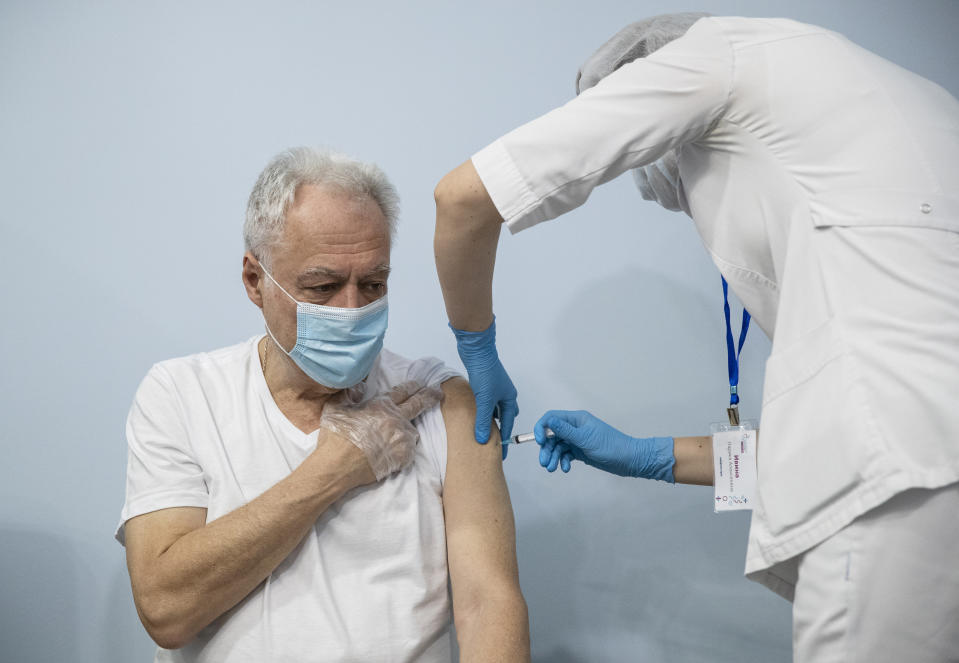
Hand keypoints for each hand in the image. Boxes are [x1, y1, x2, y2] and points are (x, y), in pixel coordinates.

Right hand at [320, 380, 443, 481]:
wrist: (337, 465)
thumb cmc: (335, 436)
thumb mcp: (336, 407)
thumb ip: (350, 393)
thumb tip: (360, 386)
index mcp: (381, 405)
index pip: (403, 391)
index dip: (413, 386)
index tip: (421, 383)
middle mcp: (396, 419)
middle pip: (418, 404)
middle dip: (430, 396)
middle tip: (438, 392)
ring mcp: (402, 438)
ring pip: (413, 431)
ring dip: (409, 430)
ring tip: (399, 435)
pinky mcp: (404, 456)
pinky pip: (409, 450)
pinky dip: (404, 449)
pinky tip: (393, 452)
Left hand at [449, 318, 518, 450]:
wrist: (477, 351)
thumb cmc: (485, 373)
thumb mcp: (484, 401)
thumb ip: (483, 421)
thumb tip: (482, 440)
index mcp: (509, 399)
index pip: (508, 424)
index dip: (504, 439)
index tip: (500, 453)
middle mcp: (504, 394)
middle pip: (504, 416)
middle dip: (499, 429)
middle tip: (491, 442)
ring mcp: (494, 389)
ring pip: (493, 409)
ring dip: (488, 419)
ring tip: (481, 431)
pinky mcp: (484, 384)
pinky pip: (485, 402)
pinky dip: (481, 410)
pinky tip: (473, 414)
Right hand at [534, 410, 674, 480]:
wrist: (629, 460)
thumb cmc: (610, 447)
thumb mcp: (585, 439)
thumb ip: (565, 430)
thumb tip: (549, 421)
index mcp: (576, 419)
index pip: (551, 418)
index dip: (541, 428)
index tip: (539, 442)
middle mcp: (575, 428)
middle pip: (552, 435)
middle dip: (546, 448)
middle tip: (544, 463)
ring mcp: (578, 440)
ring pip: (558, 446)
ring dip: (553, 457)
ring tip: (552, 469)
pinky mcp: (581, 451)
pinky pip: (566, 454)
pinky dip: (563, 461)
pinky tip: (565, 469)